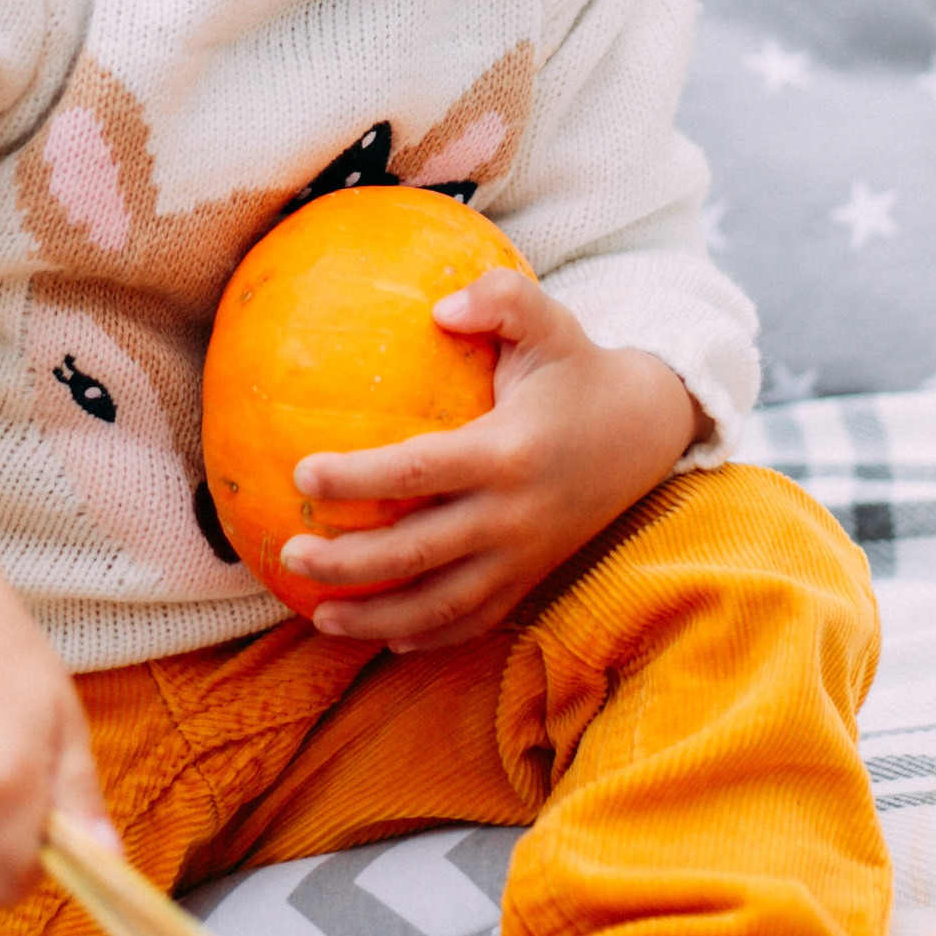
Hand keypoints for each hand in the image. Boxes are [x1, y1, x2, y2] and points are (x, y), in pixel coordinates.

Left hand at [278, 270, 697, 652]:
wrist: (645, 433)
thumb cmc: (578, 370)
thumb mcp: (551, 322)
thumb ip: (502, 299)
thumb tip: (440, 308)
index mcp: (507, 454)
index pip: (419, 473)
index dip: (358, 478)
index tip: (301, 472)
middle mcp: (513, 516)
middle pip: (417, 553)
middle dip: (348, 562)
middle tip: (290, 550)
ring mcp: (523, 558)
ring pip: (440, 605)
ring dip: (376, 616)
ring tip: (318, 613)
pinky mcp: (530, 579)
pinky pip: (474, 620)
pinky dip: (427, 636)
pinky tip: (382, 636)